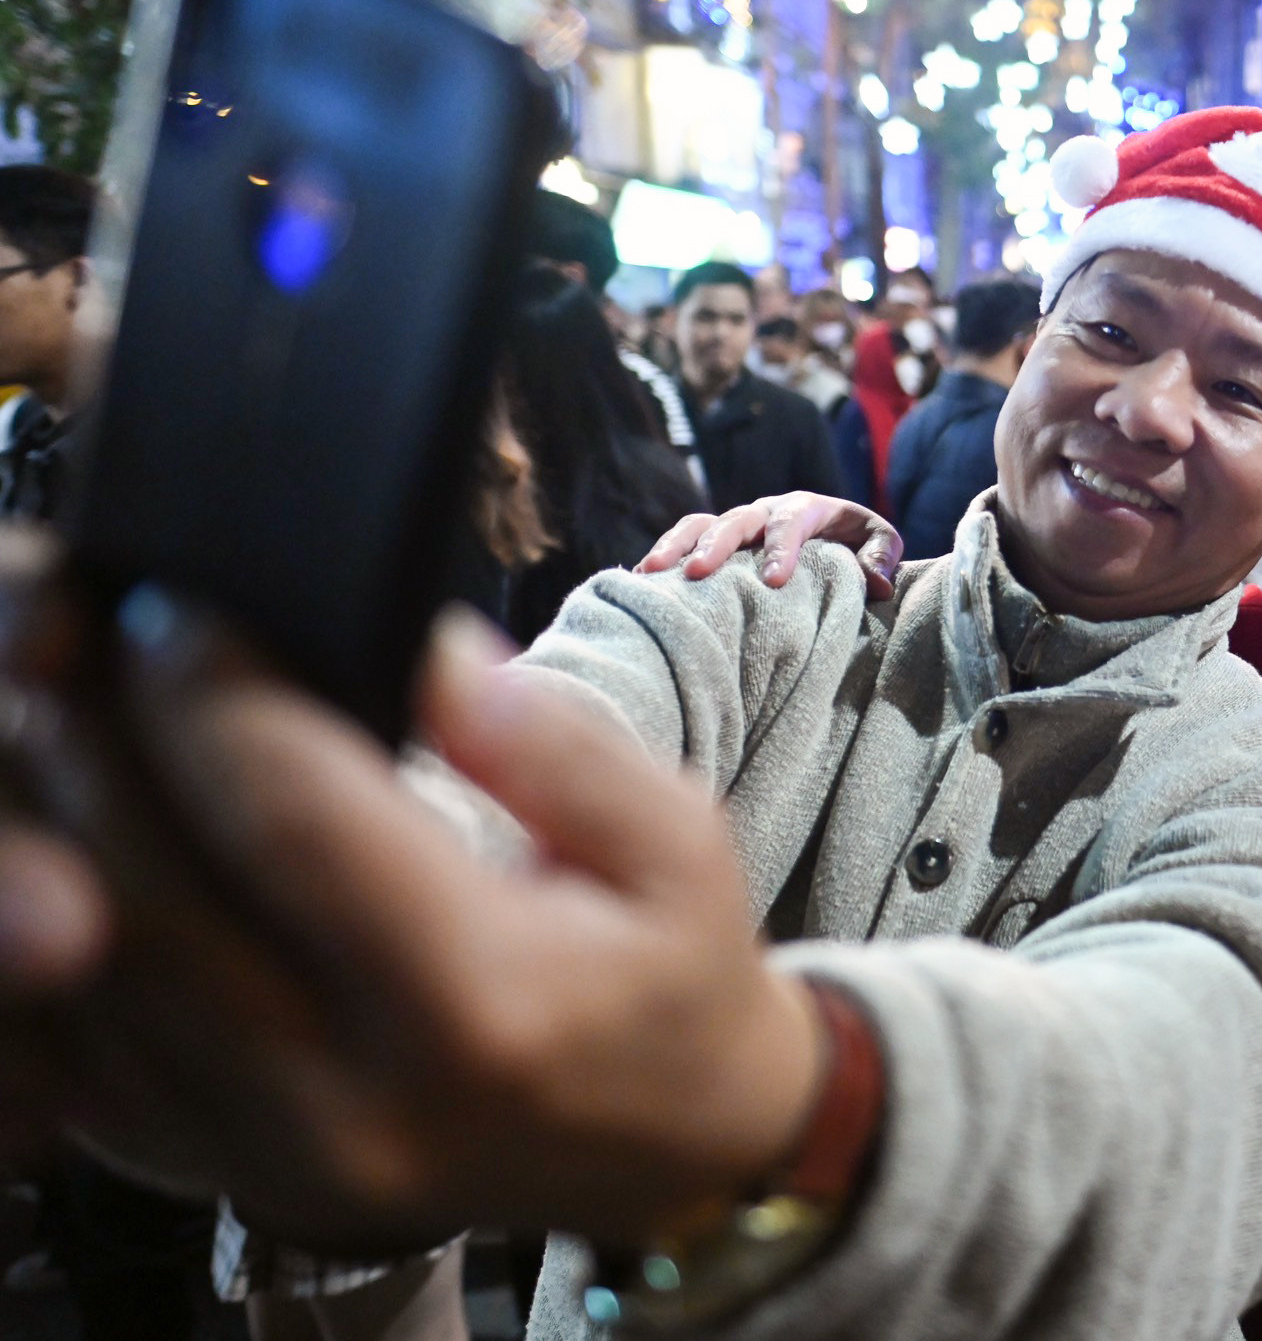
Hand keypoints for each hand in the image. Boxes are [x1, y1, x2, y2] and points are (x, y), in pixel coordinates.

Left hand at [6, 600, 826, 1251]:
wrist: (671, 1148)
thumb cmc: (671, 975)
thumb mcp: (678, 841)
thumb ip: (555, 743)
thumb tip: (420, 643)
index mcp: (484, 1006)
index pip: (294, 823)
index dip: (215, 700)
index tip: (179, 608)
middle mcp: (357, 1100)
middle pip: (154, 897)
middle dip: (100, 747)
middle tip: (87, 640)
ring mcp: (275, 1157)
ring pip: (96, 980)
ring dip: (61, 836)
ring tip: (71, 725)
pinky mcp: (228, 1175)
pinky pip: (84, 1058)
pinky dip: (64, 943)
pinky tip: (78, 845)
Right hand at [639, 493, 900, 596]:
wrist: (836, 532)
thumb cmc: (858, 541)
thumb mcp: (879, 541)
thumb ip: (883, 555)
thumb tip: (878, 583)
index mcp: (808, 507)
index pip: (792, 521)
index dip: (782, 547)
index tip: (774, 581)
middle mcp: (767, 510)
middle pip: (738, 519)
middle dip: (717, 544)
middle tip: (698, 573)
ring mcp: (737, 523)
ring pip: (701, 524)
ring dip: (677, 545)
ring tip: (653, 572)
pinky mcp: (716, 539)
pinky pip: (685, 540)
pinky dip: (664, 556)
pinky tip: (642, 582)